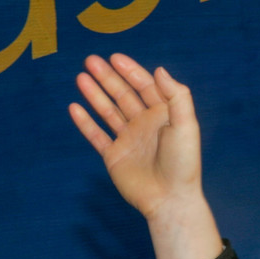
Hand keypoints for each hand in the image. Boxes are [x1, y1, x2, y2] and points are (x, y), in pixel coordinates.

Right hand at [69, 54, 222, 258]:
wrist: (170, 200)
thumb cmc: (183, 164)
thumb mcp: (186, 126)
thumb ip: (176, 96)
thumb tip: (159, 70)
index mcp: (163, 116)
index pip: (144, 86)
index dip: (130, 71)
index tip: (114, 57)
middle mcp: (144, 125)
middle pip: (123, 95)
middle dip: (108, 77)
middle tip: (90, 60)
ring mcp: (128, 140)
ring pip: (108, 112)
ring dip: (95, 94)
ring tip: (81, 77)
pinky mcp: (115, 157)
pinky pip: (97, 136)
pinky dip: (85, 123)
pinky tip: (74, 107)